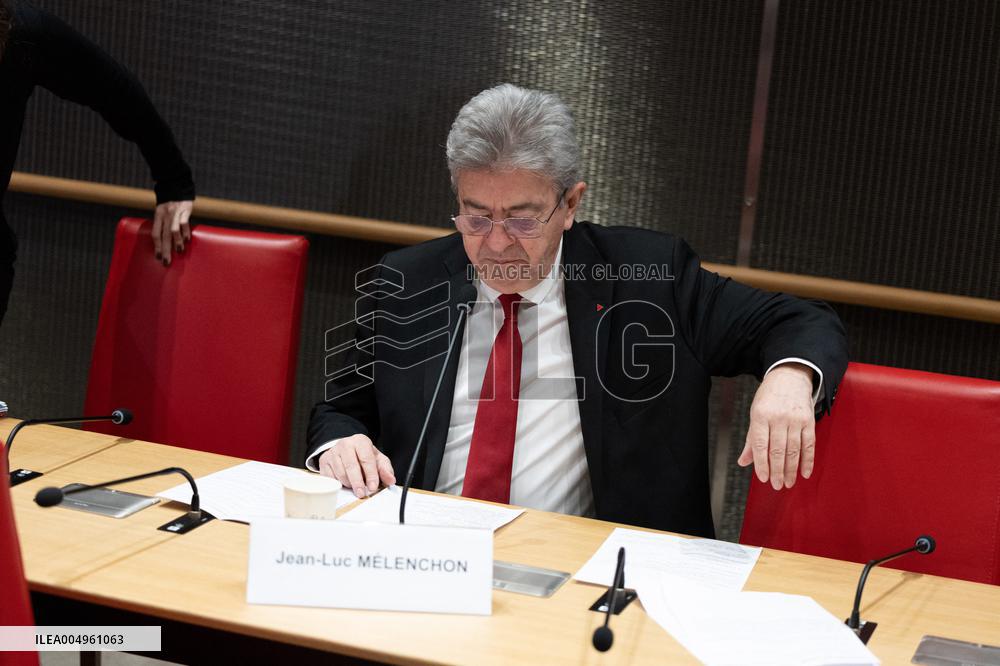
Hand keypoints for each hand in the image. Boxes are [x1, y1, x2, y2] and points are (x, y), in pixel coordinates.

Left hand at [152, 200, 193, 265]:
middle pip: (164, 235)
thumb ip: (162, 224)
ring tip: (178, 251)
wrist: (176, 187)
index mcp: (158, 217)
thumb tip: (163, 241)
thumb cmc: (169, 203)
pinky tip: (187, 239)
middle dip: (165, 249)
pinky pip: (184, 222)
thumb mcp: (162, 212)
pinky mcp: (184, 210)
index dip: (157, 246)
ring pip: (173, 230)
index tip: (158, 256)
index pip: (156, 234)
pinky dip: (185, 231)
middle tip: (166, 261)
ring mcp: (175, 213)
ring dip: (176, 242)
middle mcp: (165, 216)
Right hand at [317, 434, 395, 497]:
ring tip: (354, 486)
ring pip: (340, 473)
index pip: (366, 459)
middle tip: (362, 493)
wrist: (346, 450)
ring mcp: (332, 452)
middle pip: (351, 466)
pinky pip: (330, 477)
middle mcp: (345, 444)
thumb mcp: (377, 459)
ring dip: (348, 484)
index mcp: (360, 441)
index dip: (371, 475)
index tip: (373, 487)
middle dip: (358, 482)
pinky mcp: (323, 461)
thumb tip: (390, 480)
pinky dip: (338, 483)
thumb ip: (385, 469)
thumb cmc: (363, 456)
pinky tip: (344, 482)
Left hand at [738, 363, 815, 489]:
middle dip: (778, 471)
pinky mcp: (808, 421)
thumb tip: (744, 462)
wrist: (789, 376)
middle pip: (778, 449)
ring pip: (793, 449)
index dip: (762, 464)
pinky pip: (809, 444)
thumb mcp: (755, 414)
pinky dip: (808, 460)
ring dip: (792, 469)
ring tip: (789, 483)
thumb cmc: (768, 397)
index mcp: (760, 415)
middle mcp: (778, 417)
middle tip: (777, 485)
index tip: (763, 478)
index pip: (760, 445)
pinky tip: (804, 472)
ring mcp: (795, 419)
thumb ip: (752, 440)